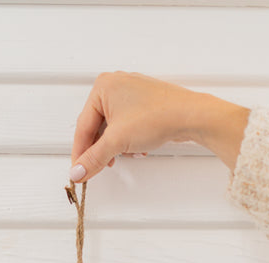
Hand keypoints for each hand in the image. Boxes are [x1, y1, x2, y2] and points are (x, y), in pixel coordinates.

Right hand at [69, 70, 205, 182]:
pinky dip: (129, 140)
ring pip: (113, 129)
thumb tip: (78, 171)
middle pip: (97, 127)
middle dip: (102, 149)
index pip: (83, 126)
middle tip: (101, 167)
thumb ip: (94, 158)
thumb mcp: (117, 142)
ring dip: (118, 147)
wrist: (190, 116)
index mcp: (102, 87)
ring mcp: (130, 93)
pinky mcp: (143, 103)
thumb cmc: (157, 116)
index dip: (80, 152)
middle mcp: (114, 85)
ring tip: (128, 154)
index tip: (78, 171)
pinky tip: (139, 148)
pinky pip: (127, 126)